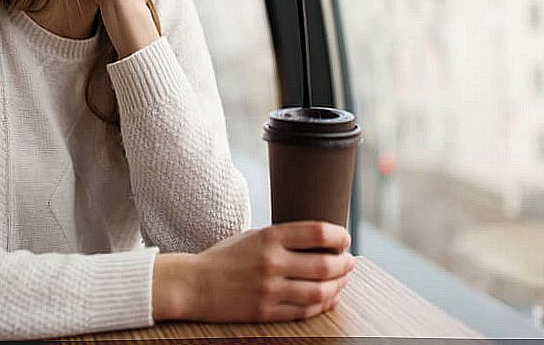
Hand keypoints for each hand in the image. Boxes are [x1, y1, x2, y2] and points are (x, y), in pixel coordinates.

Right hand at [153, 221, 355, 322]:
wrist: (194, 284)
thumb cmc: (224, 257)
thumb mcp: (252, 236)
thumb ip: (282, 238)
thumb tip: (319, 241)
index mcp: (268, 237)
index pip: (317, 232)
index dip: (339, 235)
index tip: (344, 238)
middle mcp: (271, 262)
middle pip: (325, 264)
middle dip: (345, 263)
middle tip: (349, 261)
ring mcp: (269, 289)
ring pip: (320, 291)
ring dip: (338, 286)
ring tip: (342, 280)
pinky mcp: (266, 312)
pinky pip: (305, 311)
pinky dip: (323, 304)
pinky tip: (329, 298)